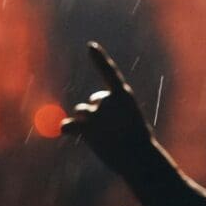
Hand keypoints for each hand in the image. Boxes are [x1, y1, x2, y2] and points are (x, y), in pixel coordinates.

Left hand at [60, 43, 155, 173]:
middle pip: (93, 101)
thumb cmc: (138, 142)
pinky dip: (67, 127)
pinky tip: (66, 130)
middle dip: (96, 112)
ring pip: (81, 113)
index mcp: (123, 95)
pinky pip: (69, 125)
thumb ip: (109, 115)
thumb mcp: (130, 122)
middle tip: (110, 130)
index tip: (90, 46)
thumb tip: (79, 118)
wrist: (139, 159)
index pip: (109, 72)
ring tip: (101, 137)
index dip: (99, 59)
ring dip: (85, 123)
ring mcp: (96, 113)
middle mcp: (108, 100)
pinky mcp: (85, 129)